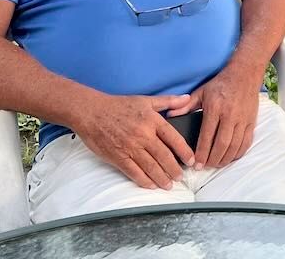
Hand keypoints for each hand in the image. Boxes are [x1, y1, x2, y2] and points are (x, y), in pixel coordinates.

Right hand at [70, 92, 193, 189]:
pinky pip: (134, 172)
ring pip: (150, 167)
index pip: (174, 138)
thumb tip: (187, 98)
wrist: (92, 112)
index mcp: (152, 120)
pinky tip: (151, 185)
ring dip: (161, 178)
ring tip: (169, 185)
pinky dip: (143, 180)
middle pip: (164, 156)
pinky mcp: (118, 157)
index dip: (184, 151)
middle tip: (181, 177)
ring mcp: (130, 147)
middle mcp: (143, 135)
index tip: (192, 160)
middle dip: (174, 169)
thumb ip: (169, 101)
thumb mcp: (146, 99)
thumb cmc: (119, 105)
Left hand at [171, 72, 260, 169]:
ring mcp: (243, 119)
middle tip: (205, 167)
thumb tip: (169, 116)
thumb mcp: (201, 91)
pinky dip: (238, 153)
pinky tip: (231, 157)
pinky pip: (246, 142)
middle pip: (222, 144)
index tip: (196, 164)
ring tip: (217, 164)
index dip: (202, 153)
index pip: (207, 136)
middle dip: (213, 160)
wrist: (244, 74)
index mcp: (215, 108)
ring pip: (235, 146)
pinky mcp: (251, 121)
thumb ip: (185, 105)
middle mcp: (230, 115)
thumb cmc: (221, 84)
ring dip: (225, 159)